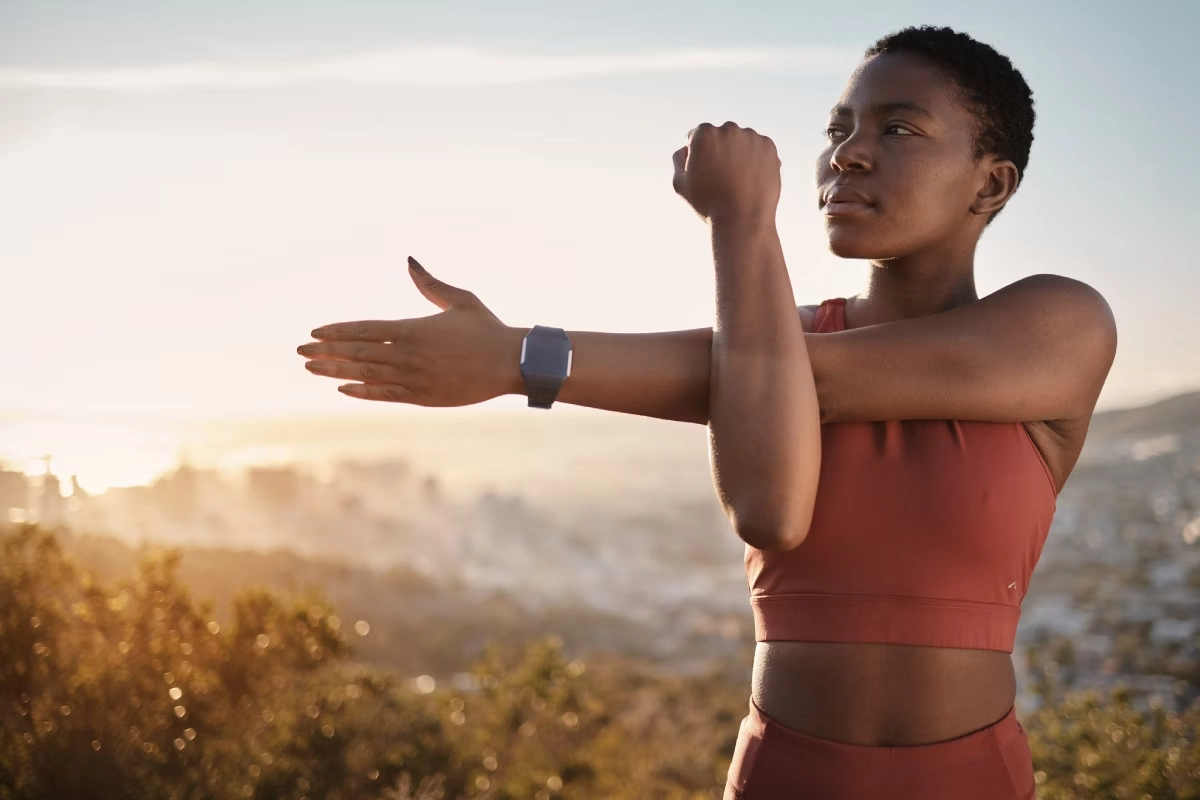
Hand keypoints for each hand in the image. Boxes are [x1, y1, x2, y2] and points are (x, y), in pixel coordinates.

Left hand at [298, 257, 522, 404]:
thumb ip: (430, 283)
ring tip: (312, 369)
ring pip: (365, 375)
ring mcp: (413, 378)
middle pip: (357, 353)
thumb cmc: (487, 329)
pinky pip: (384, 395)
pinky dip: (362, 392)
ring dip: (335, 372)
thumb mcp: (459, 300)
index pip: (364, 329)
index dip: (337, 332)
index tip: (314, 333)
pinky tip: (343, 388)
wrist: (510, 363)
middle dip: (325, 352)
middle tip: (300, 352)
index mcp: (413, 328)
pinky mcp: (422, 396)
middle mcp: (408, 354)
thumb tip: (410, 261)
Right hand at [672, 121, 781, 223]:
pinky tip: (751, 180)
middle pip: (720, 136)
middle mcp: (728, 129)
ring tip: (738, 182)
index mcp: (703, 134)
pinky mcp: (768, 146)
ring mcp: (751, 136)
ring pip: (741, 141)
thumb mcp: (680, 184)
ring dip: (738, 154)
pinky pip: (758, 149)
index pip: (696, 136)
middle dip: (719, 151)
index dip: (698, 156)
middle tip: (722, 178)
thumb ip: (679, 159)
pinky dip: (755, 160)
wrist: (742, 219)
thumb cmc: (709, 204)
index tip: (704, 173)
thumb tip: (686, 148)